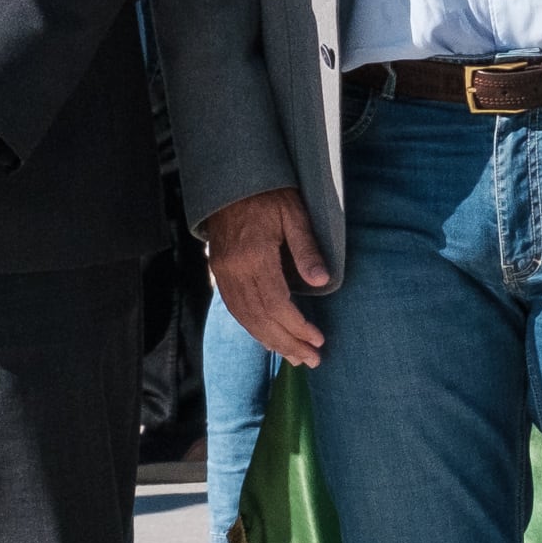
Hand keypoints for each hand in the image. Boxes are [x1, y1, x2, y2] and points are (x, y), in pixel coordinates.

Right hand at [205, 188, 332, 368]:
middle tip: (311, 360)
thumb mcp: (294, 213)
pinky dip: (253, 328)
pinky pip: (235, 310)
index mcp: (254, 256)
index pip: (277, 304)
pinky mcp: (219, 273)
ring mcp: (224, 273)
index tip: (318, 341)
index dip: (297, 327)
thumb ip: (306, 248)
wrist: (230, 182)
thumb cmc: (268, 194)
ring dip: (270, 341)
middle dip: (287, 343)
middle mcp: (235, 270)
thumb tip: (322, 281)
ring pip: (246, 318)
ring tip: (294, 357)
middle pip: (261, 318)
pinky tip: (268, 340)